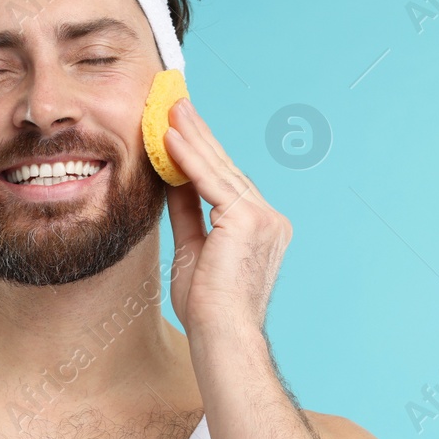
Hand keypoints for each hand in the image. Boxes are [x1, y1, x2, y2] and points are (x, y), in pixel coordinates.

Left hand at [162, 96, 292, 339]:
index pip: (226, 181)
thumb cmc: (207, 307)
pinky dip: (189, 158)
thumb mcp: (192, 248)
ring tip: (170, 109)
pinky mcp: (249, 220)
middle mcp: (269, 218)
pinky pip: (212, 182)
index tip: (181, 127)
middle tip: (175, 103)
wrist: (221, 335)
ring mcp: (263, 217)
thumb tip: (171, 180)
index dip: (202, 153)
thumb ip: (186, 212)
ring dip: (192, 137)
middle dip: (198, 135)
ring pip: (219, 170)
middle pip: (225, 169)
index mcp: (261, 228)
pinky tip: (171, 137)